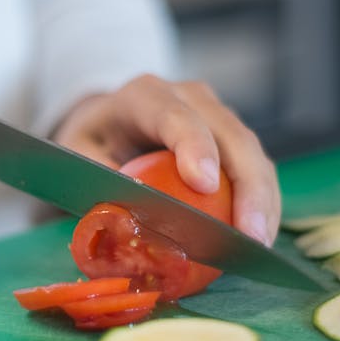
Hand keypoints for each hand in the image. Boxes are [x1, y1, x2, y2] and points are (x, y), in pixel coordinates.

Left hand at [52, 75, 280, 245]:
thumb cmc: (92, 140)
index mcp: (144, 95)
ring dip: (263, 200)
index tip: (204, 184)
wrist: (109, 120)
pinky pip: (256, 169)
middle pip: (230, 135)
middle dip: (246, 186)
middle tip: (250, 235)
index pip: (174, 115)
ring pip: (252, 153)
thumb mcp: (76, 154)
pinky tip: (259, 237)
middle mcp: (189, 97)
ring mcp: (216, 116)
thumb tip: (123, 219)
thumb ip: (97, 179)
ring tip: (259, 245)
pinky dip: (262, 203)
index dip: (194, 146)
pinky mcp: (232, 141)